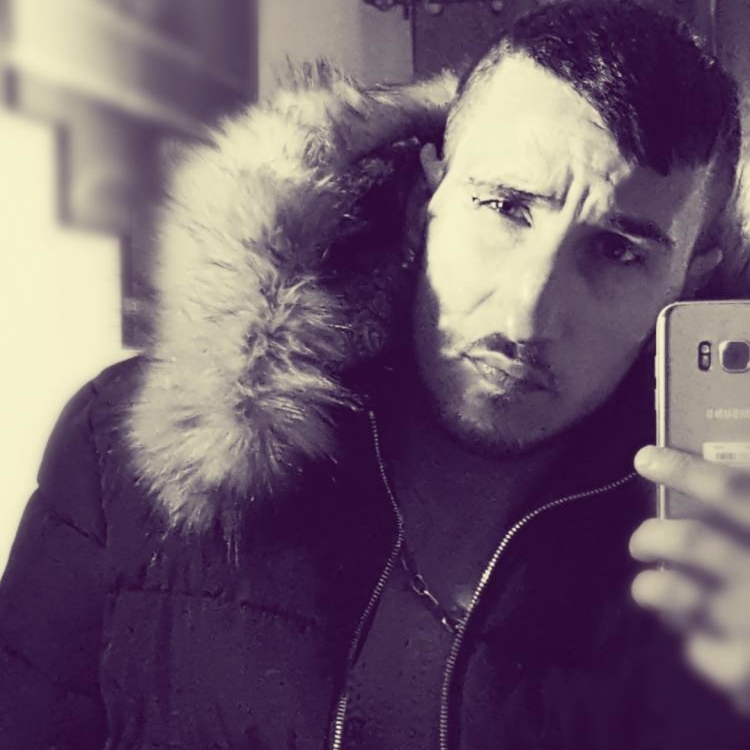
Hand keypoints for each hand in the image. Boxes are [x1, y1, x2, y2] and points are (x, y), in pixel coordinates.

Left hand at [630, 445, 749, 711]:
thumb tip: (740, 464)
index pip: (730, 490)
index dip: (682, 470)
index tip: (646, 459)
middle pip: (690, 542)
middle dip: (652, 535)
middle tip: (641, 541)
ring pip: (674, 593)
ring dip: (651, 586)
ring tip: (648, 586)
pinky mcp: (743, 673)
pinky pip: (698, 648)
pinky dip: (692, 638)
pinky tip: (694, 634)